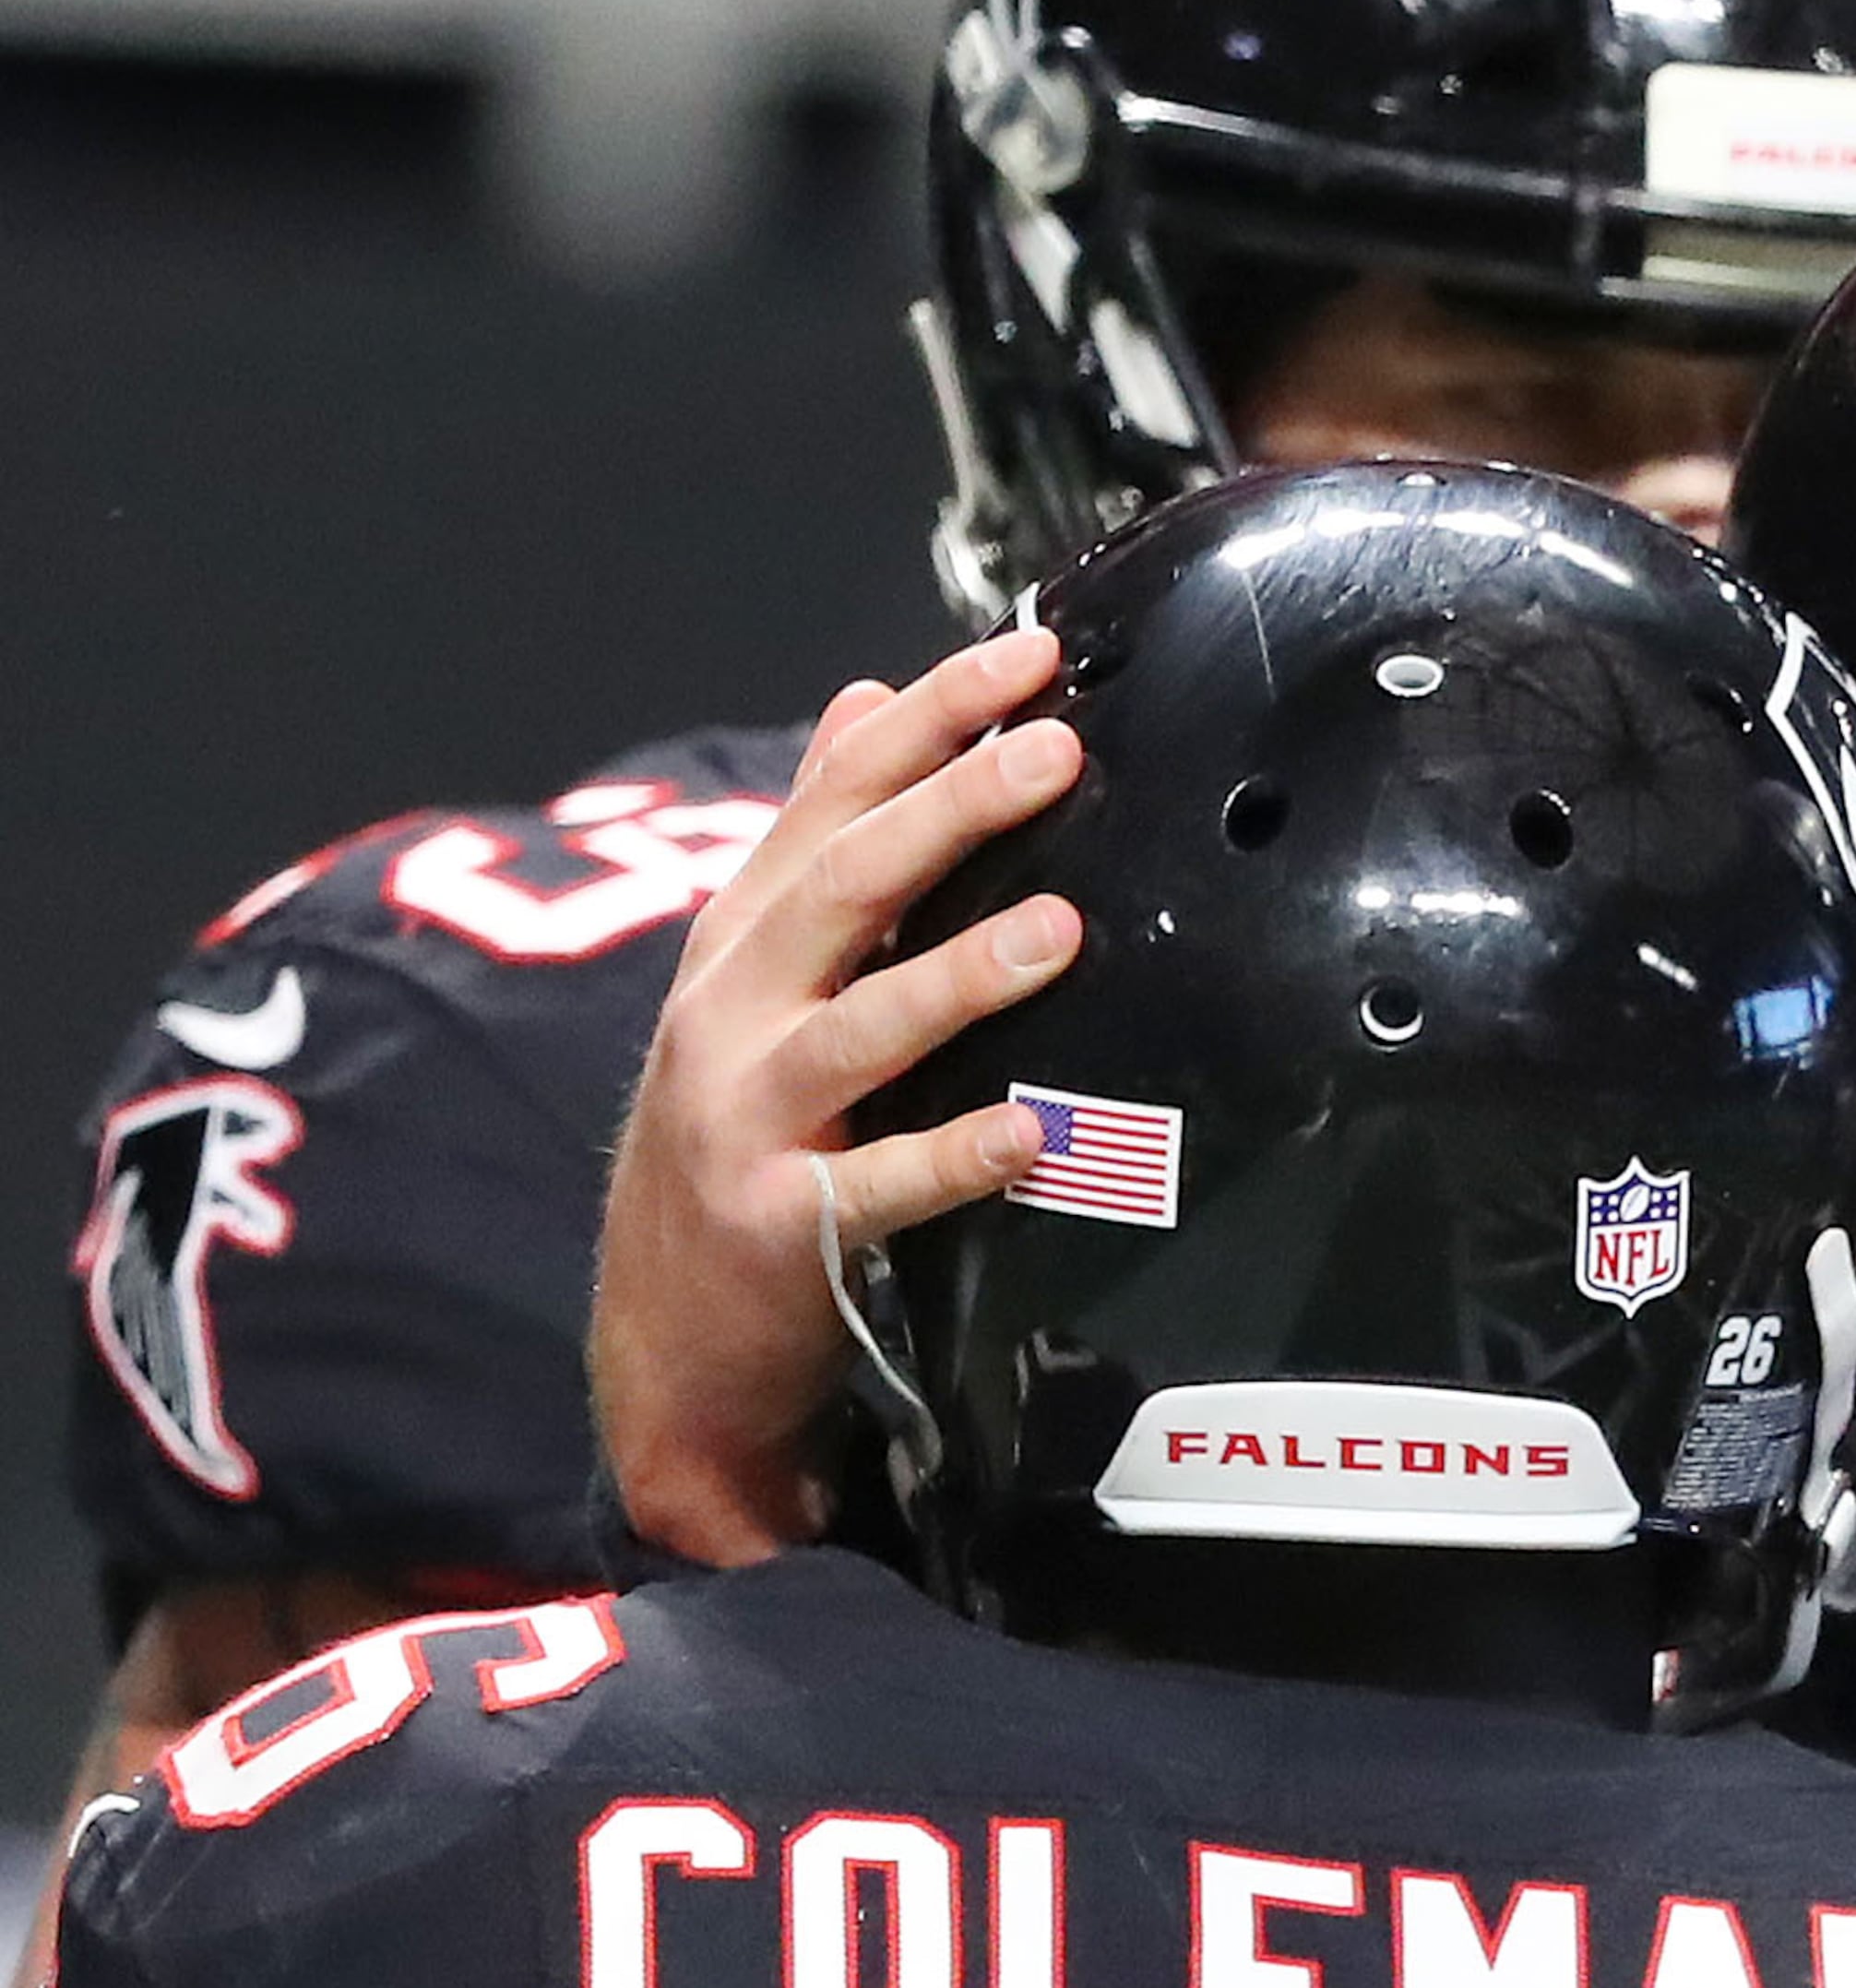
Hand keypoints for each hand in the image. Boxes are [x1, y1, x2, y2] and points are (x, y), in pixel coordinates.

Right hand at [593, 630, 1083, 1566]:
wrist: (664, 1327)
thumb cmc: (740, 1129)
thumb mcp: (758, 973)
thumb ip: (817, 841)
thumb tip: (871, 697)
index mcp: (742, 941)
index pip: (835, 800)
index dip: (927, 724)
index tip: (1026, 660)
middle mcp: (734, 1013)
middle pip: (844, 890)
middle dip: (949, 812)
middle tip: (1057, 751)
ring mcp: (749, 1120)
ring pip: (859, 1030)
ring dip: (960, 975)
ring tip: (1058, 928)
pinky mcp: (781, 1228)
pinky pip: (878, 1187)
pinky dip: (957, 1158)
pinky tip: (1033, 1136)